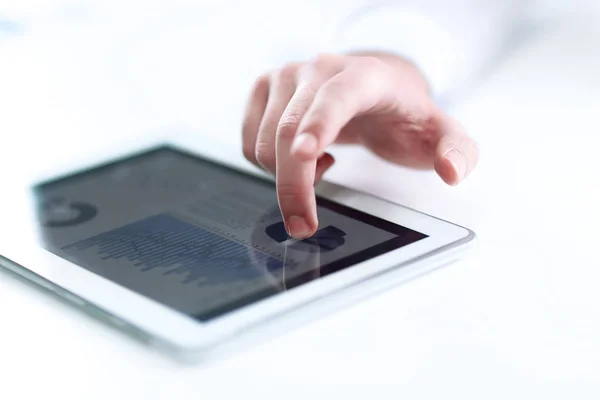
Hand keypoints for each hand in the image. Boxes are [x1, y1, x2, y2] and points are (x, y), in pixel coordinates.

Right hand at [242, 52, 478, 238]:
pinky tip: (303, 154)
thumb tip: (451, 171)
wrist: (373, 90)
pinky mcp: (264, 89)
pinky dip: (269, 162)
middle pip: (290, 133)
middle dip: (294, 188)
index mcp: (365, 77)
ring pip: (265, 142)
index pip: (337, 97)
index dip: (320, 126)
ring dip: (286, 174)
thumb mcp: (439, 133)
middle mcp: (319, 70)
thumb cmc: (401, 115)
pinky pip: (249, 141)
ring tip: (322, 165)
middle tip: (305, 225)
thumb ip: (457, 150)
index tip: (309, 157)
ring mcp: (287, 77)